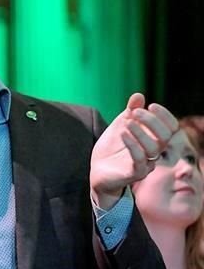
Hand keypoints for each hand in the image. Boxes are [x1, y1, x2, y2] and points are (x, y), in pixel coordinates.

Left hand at [90, 93, 178, 207]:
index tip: (151, 105)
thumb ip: (129, 112)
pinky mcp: (134, 174)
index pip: (171, 127)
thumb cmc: (112, 148)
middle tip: (135, 112)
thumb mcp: (120, 126)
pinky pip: (139, 161)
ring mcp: (146, 164)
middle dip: (152, 121)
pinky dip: (132, 145)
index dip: (165, 115)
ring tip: (127, 122)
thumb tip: (138, 95)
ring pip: (154, 148)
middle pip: (165, 136)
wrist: (98, 170)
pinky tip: (122, 134)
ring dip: (141, 132)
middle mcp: (154, 152)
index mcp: (155, 140)